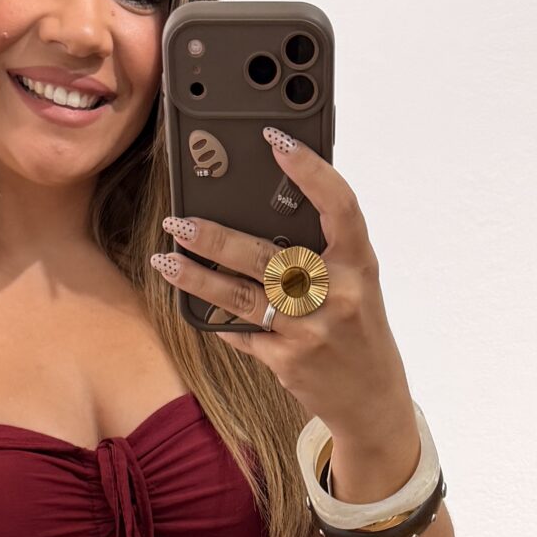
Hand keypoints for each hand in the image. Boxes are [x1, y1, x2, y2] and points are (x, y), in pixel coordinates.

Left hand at [150, 128, 412, 442]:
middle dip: (215, 237)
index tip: (275, 139)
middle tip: (178, 222)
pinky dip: (217, 320)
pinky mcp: (287, 361)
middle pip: (265, 256)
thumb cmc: (359, 328)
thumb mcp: (357, 282)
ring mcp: (309, 331)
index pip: (338, 205)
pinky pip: (242, 332)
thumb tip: (264, 211)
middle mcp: (336, 295)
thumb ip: (323, 250)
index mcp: (359, 264)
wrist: (371, 397)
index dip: (309, 169)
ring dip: (197, 277)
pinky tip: (194, 305)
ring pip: (240, 297)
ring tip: (165, 260)